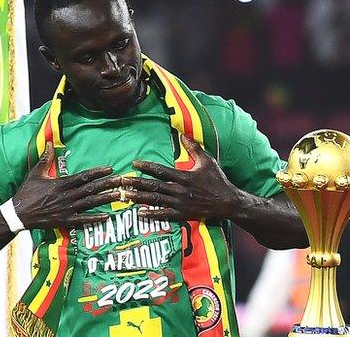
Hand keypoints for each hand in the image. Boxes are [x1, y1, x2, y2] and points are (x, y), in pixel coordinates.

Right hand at [12, 142, 121, 228]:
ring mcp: (67, 209)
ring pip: (90, 202)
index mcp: (61, 183)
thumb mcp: (35, 173)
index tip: (110, 169)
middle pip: (91, 188)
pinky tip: (107, 216)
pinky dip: (95, 218)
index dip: (98, 172)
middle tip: (122, 181)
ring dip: (106, 199)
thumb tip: (48, 143)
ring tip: (119, 195)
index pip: (83, 176)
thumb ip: (45, 159)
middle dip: (108, 184)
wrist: (19, 214)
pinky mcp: (65, 221)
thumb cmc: (27, 192)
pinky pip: (83, 219)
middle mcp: (66, 196)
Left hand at [123, 134, 240, 219]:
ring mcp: (181, 203)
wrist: (228, 202)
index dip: (146, 167)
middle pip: (154, 186)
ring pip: (156, 200)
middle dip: (136, 183)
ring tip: (125, 195)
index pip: (161, 170)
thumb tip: (182, 135)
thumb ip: (194, 148)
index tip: (134, 164)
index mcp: (184, 176)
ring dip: (139, 198)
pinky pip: (165, 215)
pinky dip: (152, 214)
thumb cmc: (217, 180)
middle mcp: (180, 190)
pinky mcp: (183, 214)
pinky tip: (140, 213)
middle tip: (122, 181)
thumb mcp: (207, 161)